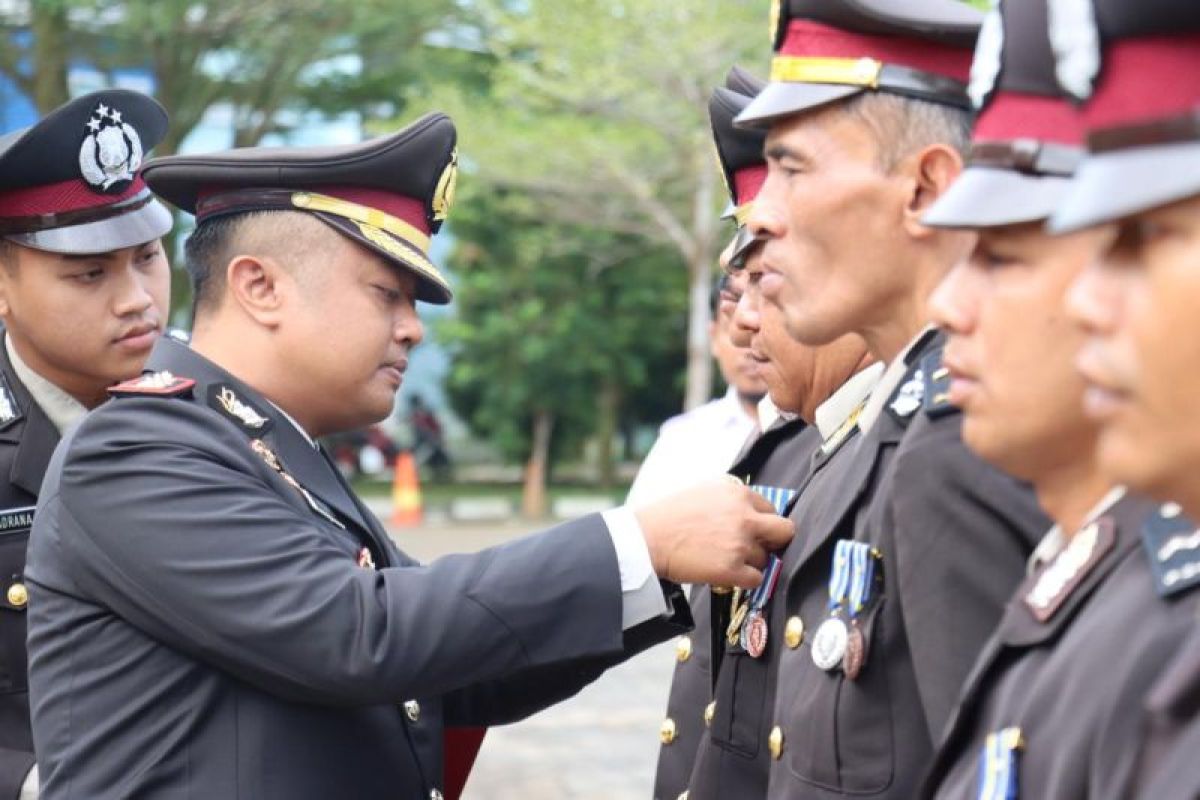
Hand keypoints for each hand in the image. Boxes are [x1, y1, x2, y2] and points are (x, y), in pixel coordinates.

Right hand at [634, 477, 793, 588]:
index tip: (756, 531)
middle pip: (785, 531)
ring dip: (751, 562)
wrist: (647, 539)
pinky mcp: (732, 569)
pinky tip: (728, 574)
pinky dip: (745, 580)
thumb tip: (752, 510)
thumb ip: (732, 498)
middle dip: (776, 541)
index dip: (763, 522)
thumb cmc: (669, 516)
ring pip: (766, 559)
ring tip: (726, 560)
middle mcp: (744, 517)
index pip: (771, 508)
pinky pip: (757, 579)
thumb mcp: (704, 491)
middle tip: (761, 548)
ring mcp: (740, 544)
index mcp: (738, 494)